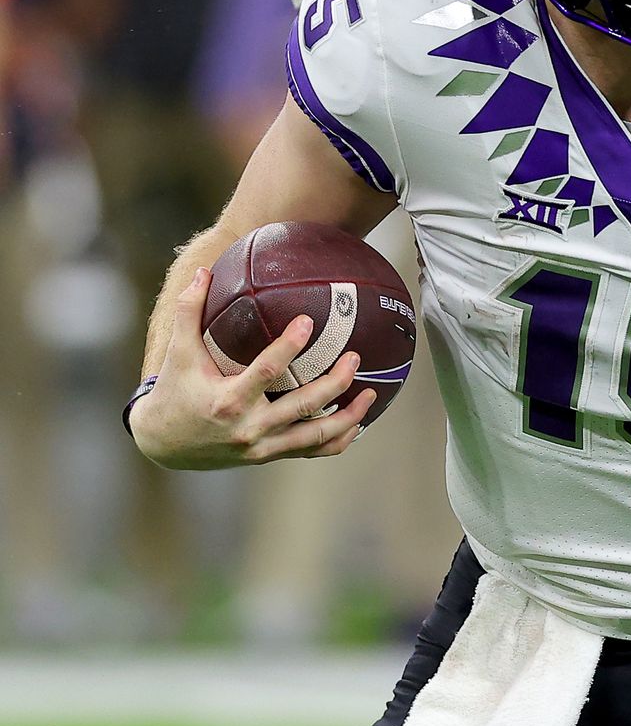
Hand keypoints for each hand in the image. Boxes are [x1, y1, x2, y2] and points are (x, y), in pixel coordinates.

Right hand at [129, 267, 375, 469]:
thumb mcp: (178, 353)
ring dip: (348, 416)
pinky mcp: (269, 455)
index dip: (290, 346)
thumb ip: (190, 311)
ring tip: (371, 392)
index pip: (266, 371)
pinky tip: (358, 422)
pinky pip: (312, 451)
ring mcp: (262, 446)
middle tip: (356, 357)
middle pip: (303, 405)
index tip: (309, 321)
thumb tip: (205, 270)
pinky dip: (338, 439)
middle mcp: (248, 427)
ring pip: (315, 435)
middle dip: (335, 382)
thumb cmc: (174, 391)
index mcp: (227, 400)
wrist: (163, 444)